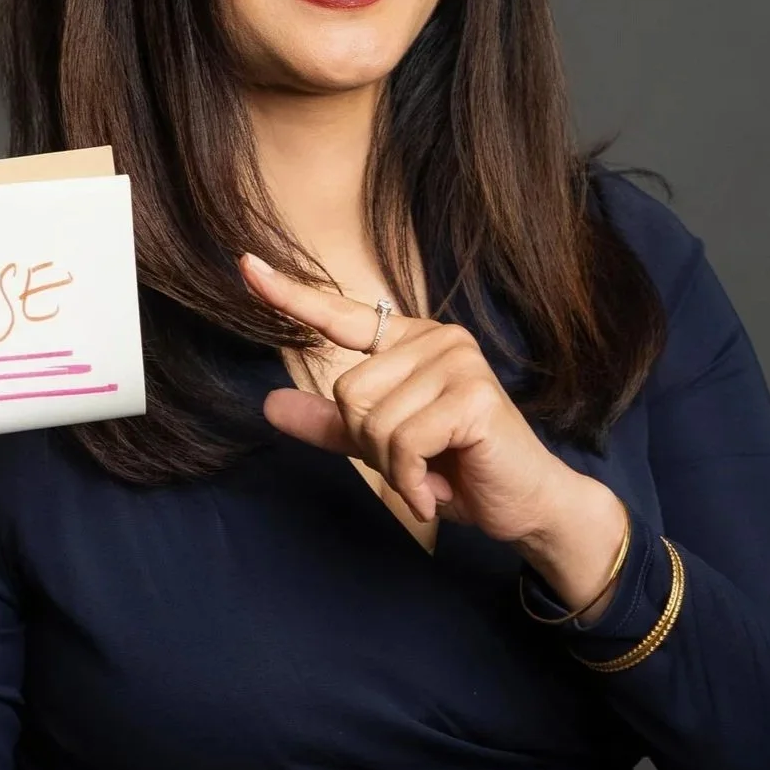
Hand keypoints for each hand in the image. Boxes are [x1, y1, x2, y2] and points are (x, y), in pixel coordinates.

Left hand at [239, 253, 617, 569]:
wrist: (523, 504)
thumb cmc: (458, 468)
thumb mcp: (382, 447)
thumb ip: (331, 425)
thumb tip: (268, 406)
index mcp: (412, 343)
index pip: (341, 316)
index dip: (290, 295)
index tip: (245, 265)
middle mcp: (437, 340)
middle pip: (349, 394)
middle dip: (372, 446)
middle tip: (416, 463)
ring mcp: (459, 363)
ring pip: (373, 422)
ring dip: (394, 468)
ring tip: (430, 474)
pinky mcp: (473, 397)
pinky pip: (402, 442)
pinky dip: (411, 481)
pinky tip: (435, 490)